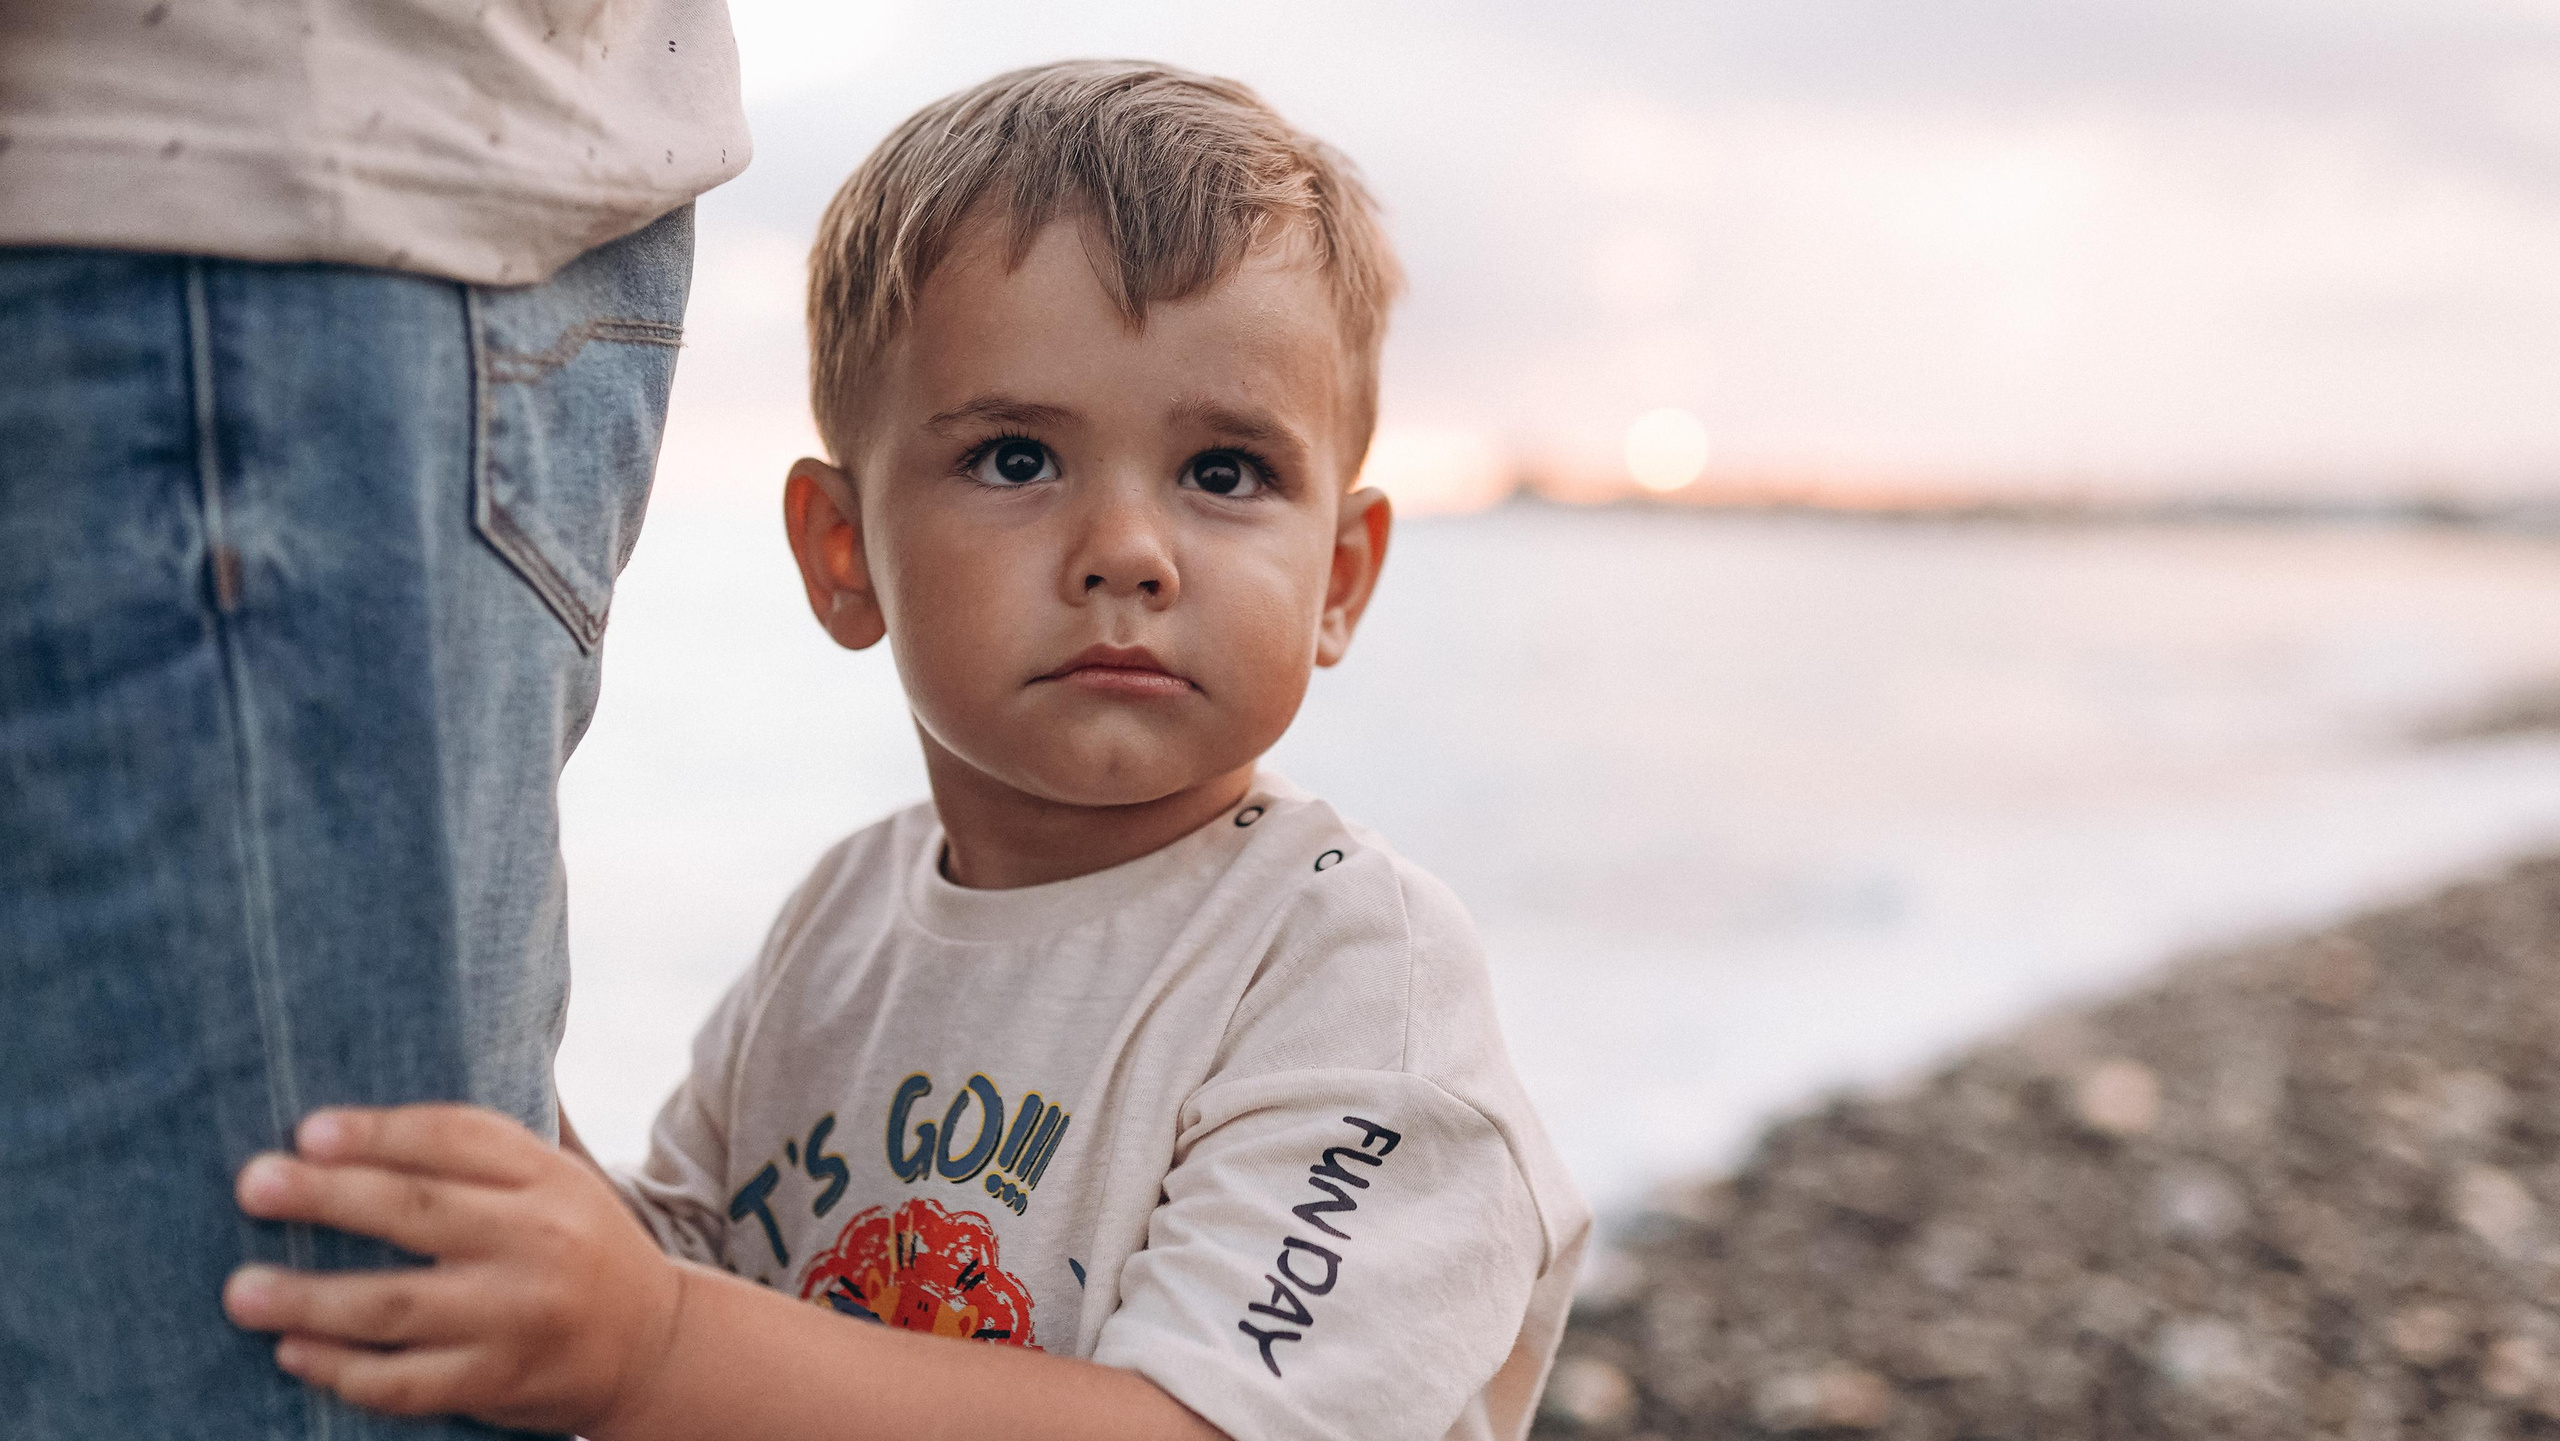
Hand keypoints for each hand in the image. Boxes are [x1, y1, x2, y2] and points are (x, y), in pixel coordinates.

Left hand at [224, 1105, 683, 1433]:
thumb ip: (492, 1142)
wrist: (652, 1344)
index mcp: (548, 1178)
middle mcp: (538, 1240)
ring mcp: (518, 1316)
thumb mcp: (560, 1179)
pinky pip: (406, 1382)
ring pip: (396, 1305)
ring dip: (308, 1299)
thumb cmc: (576, 1245)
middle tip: (252, 1186)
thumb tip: (414, 1064)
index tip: (308, 1130)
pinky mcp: (500, 1382)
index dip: (379, 1132)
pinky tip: (293, 1354)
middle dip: (326, 1198)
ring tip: (241, 1292)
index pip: (458, 1138)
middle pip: (417, 1211)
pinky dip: (342, 1370)